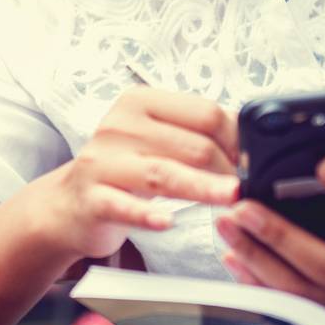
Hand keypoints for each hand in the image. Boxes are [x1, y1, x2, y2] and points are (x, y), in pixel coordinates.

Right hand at [30, 87, 238, 262]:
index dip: (238, 138)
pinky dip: (146, 215)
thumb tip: (250, 142)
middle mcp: (119, 125)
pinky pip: (123, 206)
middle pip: (191, 145)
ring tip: (233, 197)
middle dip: (229, 169)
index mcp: (141, 102)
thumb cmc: (123, 170)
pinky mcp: (91, 198)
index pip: (204, 113)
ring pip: (164, 174)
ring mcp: (102, 162)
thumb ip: (194, 136)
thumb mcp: (154, 141)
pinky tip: (166, 222)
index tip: (257, 161)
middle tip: (252, 190)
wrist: (67, 204)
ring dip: (203, 187)